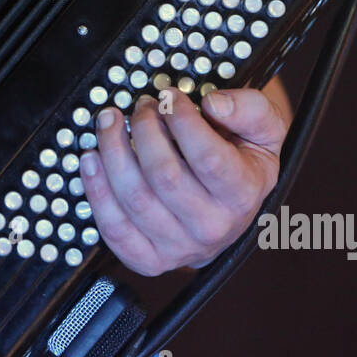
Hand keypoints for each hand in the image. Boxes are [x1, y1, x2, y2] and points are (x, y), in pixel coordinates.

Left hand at [78, 84, 289, 275]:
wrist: (233, 207)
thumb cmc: (243, 160)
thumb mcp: (264, 128)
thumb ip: (249, 109)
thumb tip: (214, 104)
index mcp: (243, 194)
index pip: (207, 157)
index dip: (181, 119)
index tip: (168, 97)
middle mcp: (213, 227)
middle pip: (164, 175)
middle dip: (144, 130)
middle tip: (140, 107)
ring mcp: (179, 248)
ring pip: (134, 198)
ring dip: (113, 151)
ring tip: (110, 122)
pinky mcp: (149, 260)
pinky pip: (114, 229)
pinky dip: (96, 190)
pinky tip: (92, 159)